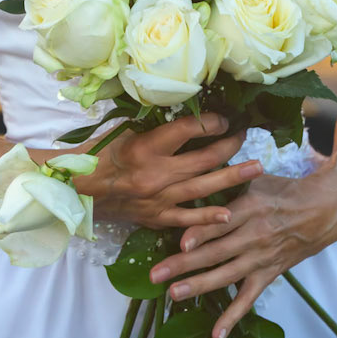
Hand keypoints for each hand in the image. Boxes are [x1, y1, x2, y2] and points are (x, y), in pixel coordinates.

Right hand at [86, 111, 263, 231]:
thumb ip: (158, 129)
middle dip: (229, 146)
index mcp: (145, 147)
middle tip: (246, 137)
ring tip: (256, 168)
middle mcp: (155, 173)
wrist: (79, 190)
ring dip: (232, 177)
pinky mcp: (156, 217)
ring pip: (203, 187)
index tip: (223, 119)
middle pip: (203, 159)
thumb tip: (190, 118)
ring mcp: (158, 198)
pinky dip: (208, 217)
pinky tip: (230, 214)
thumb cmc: (102, 155)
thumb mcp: (126, 132)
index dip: (211, 122)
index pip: (188, 130)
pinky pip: (187, 219)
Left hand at [148, 164, 336, 337]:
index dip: (202, 233)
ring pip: (226, 275)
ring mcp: (260, 258)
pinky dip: (232, 317)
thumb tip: (194, 175)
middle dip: (184, 264)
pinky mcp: (267, 274)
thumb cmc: (283, 191)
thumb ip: (227, 181)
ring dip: (199, 286)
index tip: (181, 242)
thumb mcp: (257, 179)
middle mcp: (253, 235)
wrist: (322, 210)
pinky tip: (216, 336)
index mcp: (249, 207)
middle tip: (156, 274)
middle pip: (216, 251)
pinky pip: (248, 299)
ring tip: (173, 294)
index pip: (222, 222)